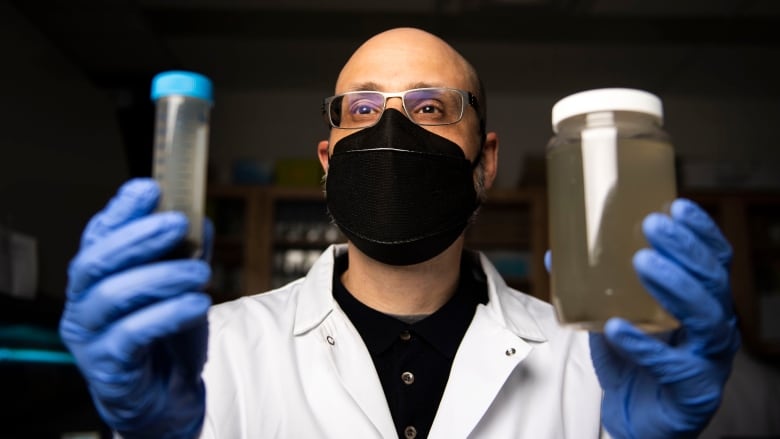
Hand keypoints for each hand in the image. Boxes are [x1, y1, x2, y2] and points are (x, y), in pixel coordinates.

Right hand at [59, 178, 212, 438]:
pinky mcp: (109, 365)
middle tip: (178, 223)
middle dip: (139, 236)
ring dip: (161, 276)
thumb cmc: (166, 337)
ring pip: (113, 295)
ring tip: (200, 272)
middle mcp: (84, 304)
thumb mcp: (180, 288)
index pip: (98, 236)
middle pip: (97, 261)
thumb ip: (187, 254)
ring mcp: (90, 336)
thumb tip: (201, 221)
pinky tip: (197, 304)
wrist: (166, 394)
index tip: (149, 188)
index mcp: (96, 278)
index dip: (120, 210)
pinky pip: (132, 334)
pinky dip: (167, 314)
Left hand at [589, 199, 740, 437]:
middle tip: (652, 224)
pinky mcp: (693, 390)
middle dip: (684, 248)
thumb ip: (591, 287)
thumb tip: (555, 253)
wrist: (638, 418)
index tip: (676, 204)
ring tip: (641, 261)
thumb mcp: (614, 315)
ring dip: (674, 285)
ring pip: (705, 316)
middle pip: (712, 279)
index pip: (713, 259)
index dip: (700, 231)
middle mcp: (714, 326)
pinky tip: (617, 327)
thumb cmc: (634, 362)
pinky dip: (644, 345)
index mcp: (702, 302)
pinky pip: (671, 365)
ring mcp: (708, 359)